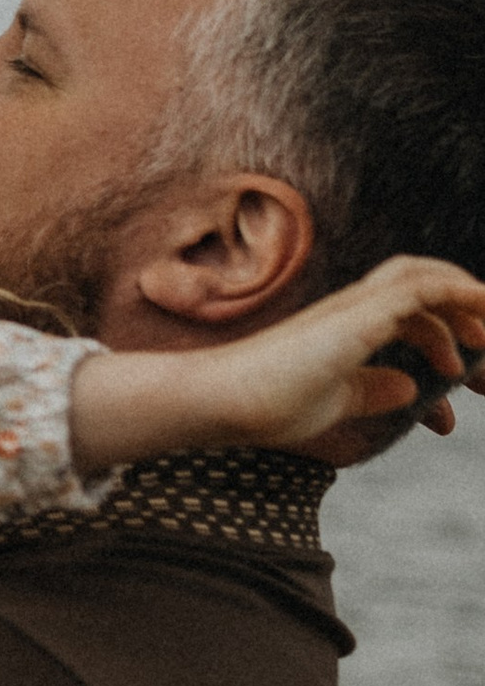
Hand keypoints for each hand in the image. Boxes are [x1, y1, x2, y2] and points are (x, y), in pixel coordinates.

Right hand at [71, 255, 484, 475]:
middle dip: (463, 314)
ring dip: (466, 307)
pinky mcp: (355, 317)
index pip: (407, 314)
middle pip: (420, 286)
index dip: (444, 337)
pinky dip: (456, 295)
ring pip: (423, 282)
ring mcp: (354, 308)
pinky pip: (418, 291)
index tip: (465, 379)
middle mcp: (352, 308)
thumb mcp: (336, 400)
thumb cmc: (266, 404)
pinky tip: (481, 313)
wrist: (225, 401)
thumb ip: (371, 390)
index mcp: (346, 328)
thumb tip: (410, 386)